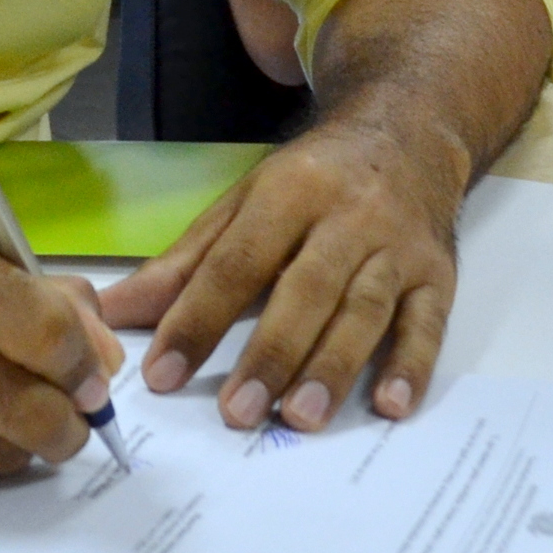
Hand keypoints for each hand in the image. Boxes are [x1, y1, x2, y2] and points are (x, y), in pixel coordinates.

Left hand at [97, 114, 468, 432]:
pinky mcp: (439, 275)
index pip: (237, 261)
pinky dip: (412, 366)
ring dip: (335, 367)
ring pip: (365, 310)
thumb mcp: (243, 202)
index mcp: (289, 193)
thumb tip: (113, 313)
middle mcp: (347, 217)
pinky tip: (390, 405)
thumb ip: (183, 263)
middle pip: (306, 289)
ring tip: (302, 419)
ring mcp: (397, 247)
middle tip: (237, 413)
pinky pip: (428, 323)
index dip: (198, 319)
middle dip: (271, 353)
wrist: (407, 133)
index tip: (163, 374)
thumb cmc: (312, 181)